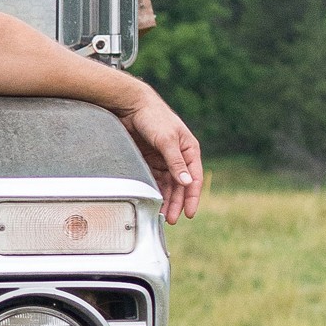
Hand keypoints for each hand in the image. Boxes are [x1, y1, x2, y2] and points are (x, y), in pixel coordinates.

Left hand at [120, 85, 204, 222]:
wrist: (131, 106)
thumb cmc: (154, 118)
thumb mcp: (167, 140)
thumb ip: (176, 162)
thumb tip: (187, 183)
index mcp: (189, 150)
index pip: (194, 178)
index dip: (193, 197)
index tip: (189, 213)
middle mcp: (178, 156)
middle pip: (180, 185)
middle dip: (177, 203)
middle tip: (170, 220)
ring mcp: (164, 160)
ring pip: (168, 185)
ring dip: (166, 200)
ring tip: (161, 216)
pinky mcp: (150, 161)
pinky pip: (154, 180)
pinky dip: (155, 192)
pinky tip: (152, 203)